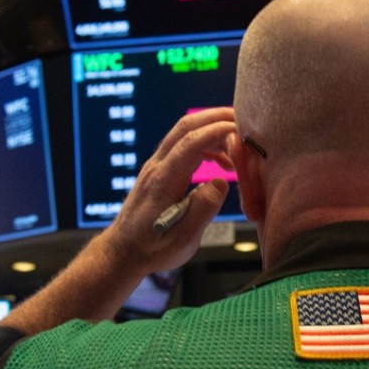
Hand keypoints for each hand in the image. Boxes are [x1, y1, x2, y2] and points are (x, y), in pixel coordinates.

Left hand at [102, 106, 236, 275]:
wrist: (124, 251)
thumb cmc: (153, 249)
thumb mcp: (183, 239)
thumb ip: (203, 209)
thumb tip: (221, 182)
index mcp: (163, 181)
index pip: (191, 142)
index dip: (218, 131)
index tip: (242, 131)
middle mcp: (157, 167)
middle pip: (186, 127)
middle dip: (216, 117)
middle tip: (244, 119)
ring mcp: (156, 166)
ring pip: (184, 133)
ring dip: (212, 130)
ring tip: (238, 147)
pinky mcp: (160, 171)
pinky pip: (183, 145)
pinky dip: (205, 144)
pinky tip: (220, 162)